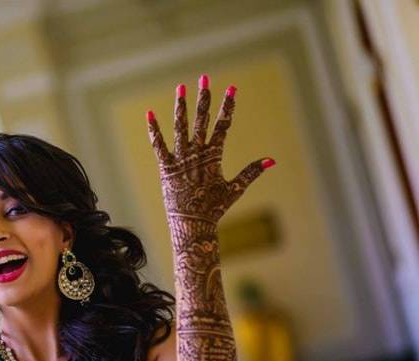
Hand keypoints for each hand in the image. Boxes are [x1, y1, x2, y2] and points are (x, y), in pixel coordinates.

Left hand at [147, 75, 274, 224]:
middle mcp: (197, 153)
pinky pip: (158, 145)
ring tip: (181, 87)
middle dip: (204, 97)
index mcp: (214, 156)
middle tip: (205, 77)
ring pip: (181, 127)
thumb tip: (272, 160)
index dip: (227, 106)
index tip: (231, 88)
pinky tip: (149, 114)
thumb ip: (252, 172)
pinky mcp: (166, 167)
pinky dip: (154, 130)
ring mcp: (181, 159)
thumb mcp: (235, 189)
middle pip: (202, 120)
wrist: (192, 223)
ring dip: (181, 106)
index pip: (223, 125)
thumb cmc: (214, 208)